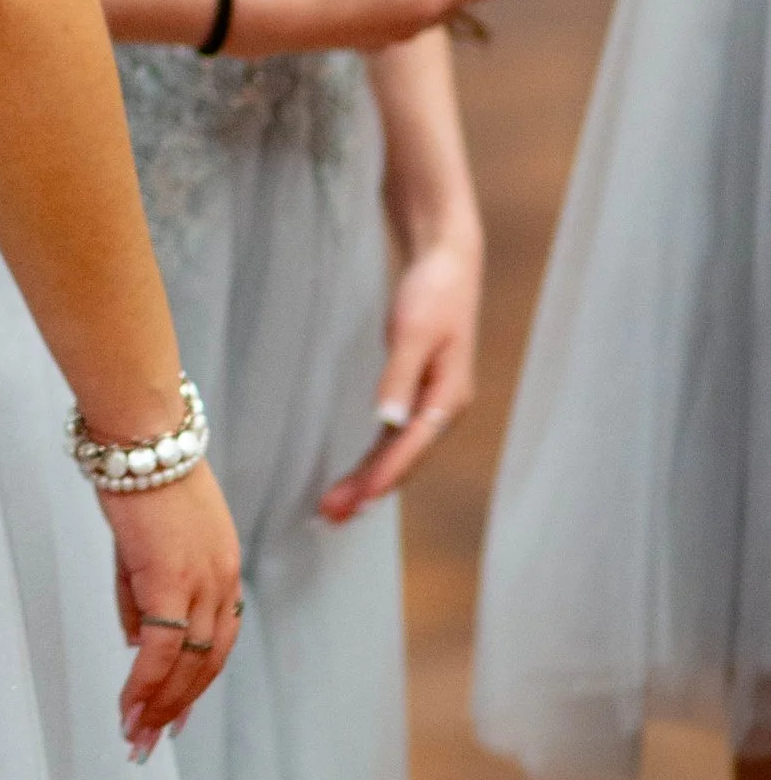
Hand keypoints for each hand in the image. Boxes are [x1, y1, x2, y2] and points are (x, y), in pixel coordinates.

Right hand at [101, 461, 242, 760]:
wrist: (141, 438)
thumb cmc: (140, 477)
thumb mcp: (147, 542)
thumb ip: (143, 596)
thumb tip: (137, 643)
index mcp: (222, 568)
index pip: (217, 641)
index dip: (197, 683)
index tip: (177, 714)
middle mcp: (222, 581)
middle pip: (208, 663)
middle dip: (178, 707)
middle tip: (153, 741)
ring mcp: (201, 583)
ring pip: (187, 665)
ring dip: (160, 706)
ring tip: (137, 737)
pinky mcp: (170, 581)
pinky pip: (161, 650)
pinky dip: (145, 685)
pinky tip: (129, 708)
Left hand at [319, 232, 480, 522]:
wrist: (449, 263)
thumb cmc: (433, 292)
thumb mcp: (413, 330)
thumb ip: (398, 376)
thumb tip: (388, 422)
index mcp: (448, 397)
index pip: (412, 448)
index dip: (383, 477)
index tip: (356, 502)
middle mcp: (444, 408)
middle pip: (404, 459)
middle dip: (368, 489)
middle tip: (329, 517)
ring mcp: (432, 404)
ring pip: (398, 453)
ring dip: (368, 480)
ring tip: (334, 508)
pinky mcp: (419, 394)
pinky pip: (397, 439)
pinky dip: (376, 460)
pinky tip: (358, 477)